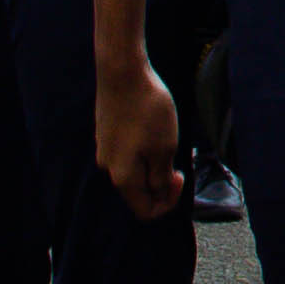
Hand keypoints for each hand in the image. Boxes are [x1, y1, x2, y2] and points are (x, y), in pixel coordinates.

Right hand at [96, 56, 183, 218]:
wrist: (122, 73)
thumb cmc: (147, 110)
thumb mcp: (165, 148)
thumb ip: (161, 178)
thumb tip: (159, 193)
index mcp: (123, 178)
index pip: (145, 211)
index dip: (168, 202)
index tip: (180, 176)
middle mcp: (108, 167)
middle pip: (138, 191)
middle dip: (161, 182)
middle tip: (177, 160)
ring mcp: (105, 149)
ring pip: (134, 170)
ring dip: (153, 164)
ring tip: (168, 141)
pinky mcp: (106, 134)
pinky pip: (127, 153)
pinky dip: (143, 150)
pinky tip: (154, 129)